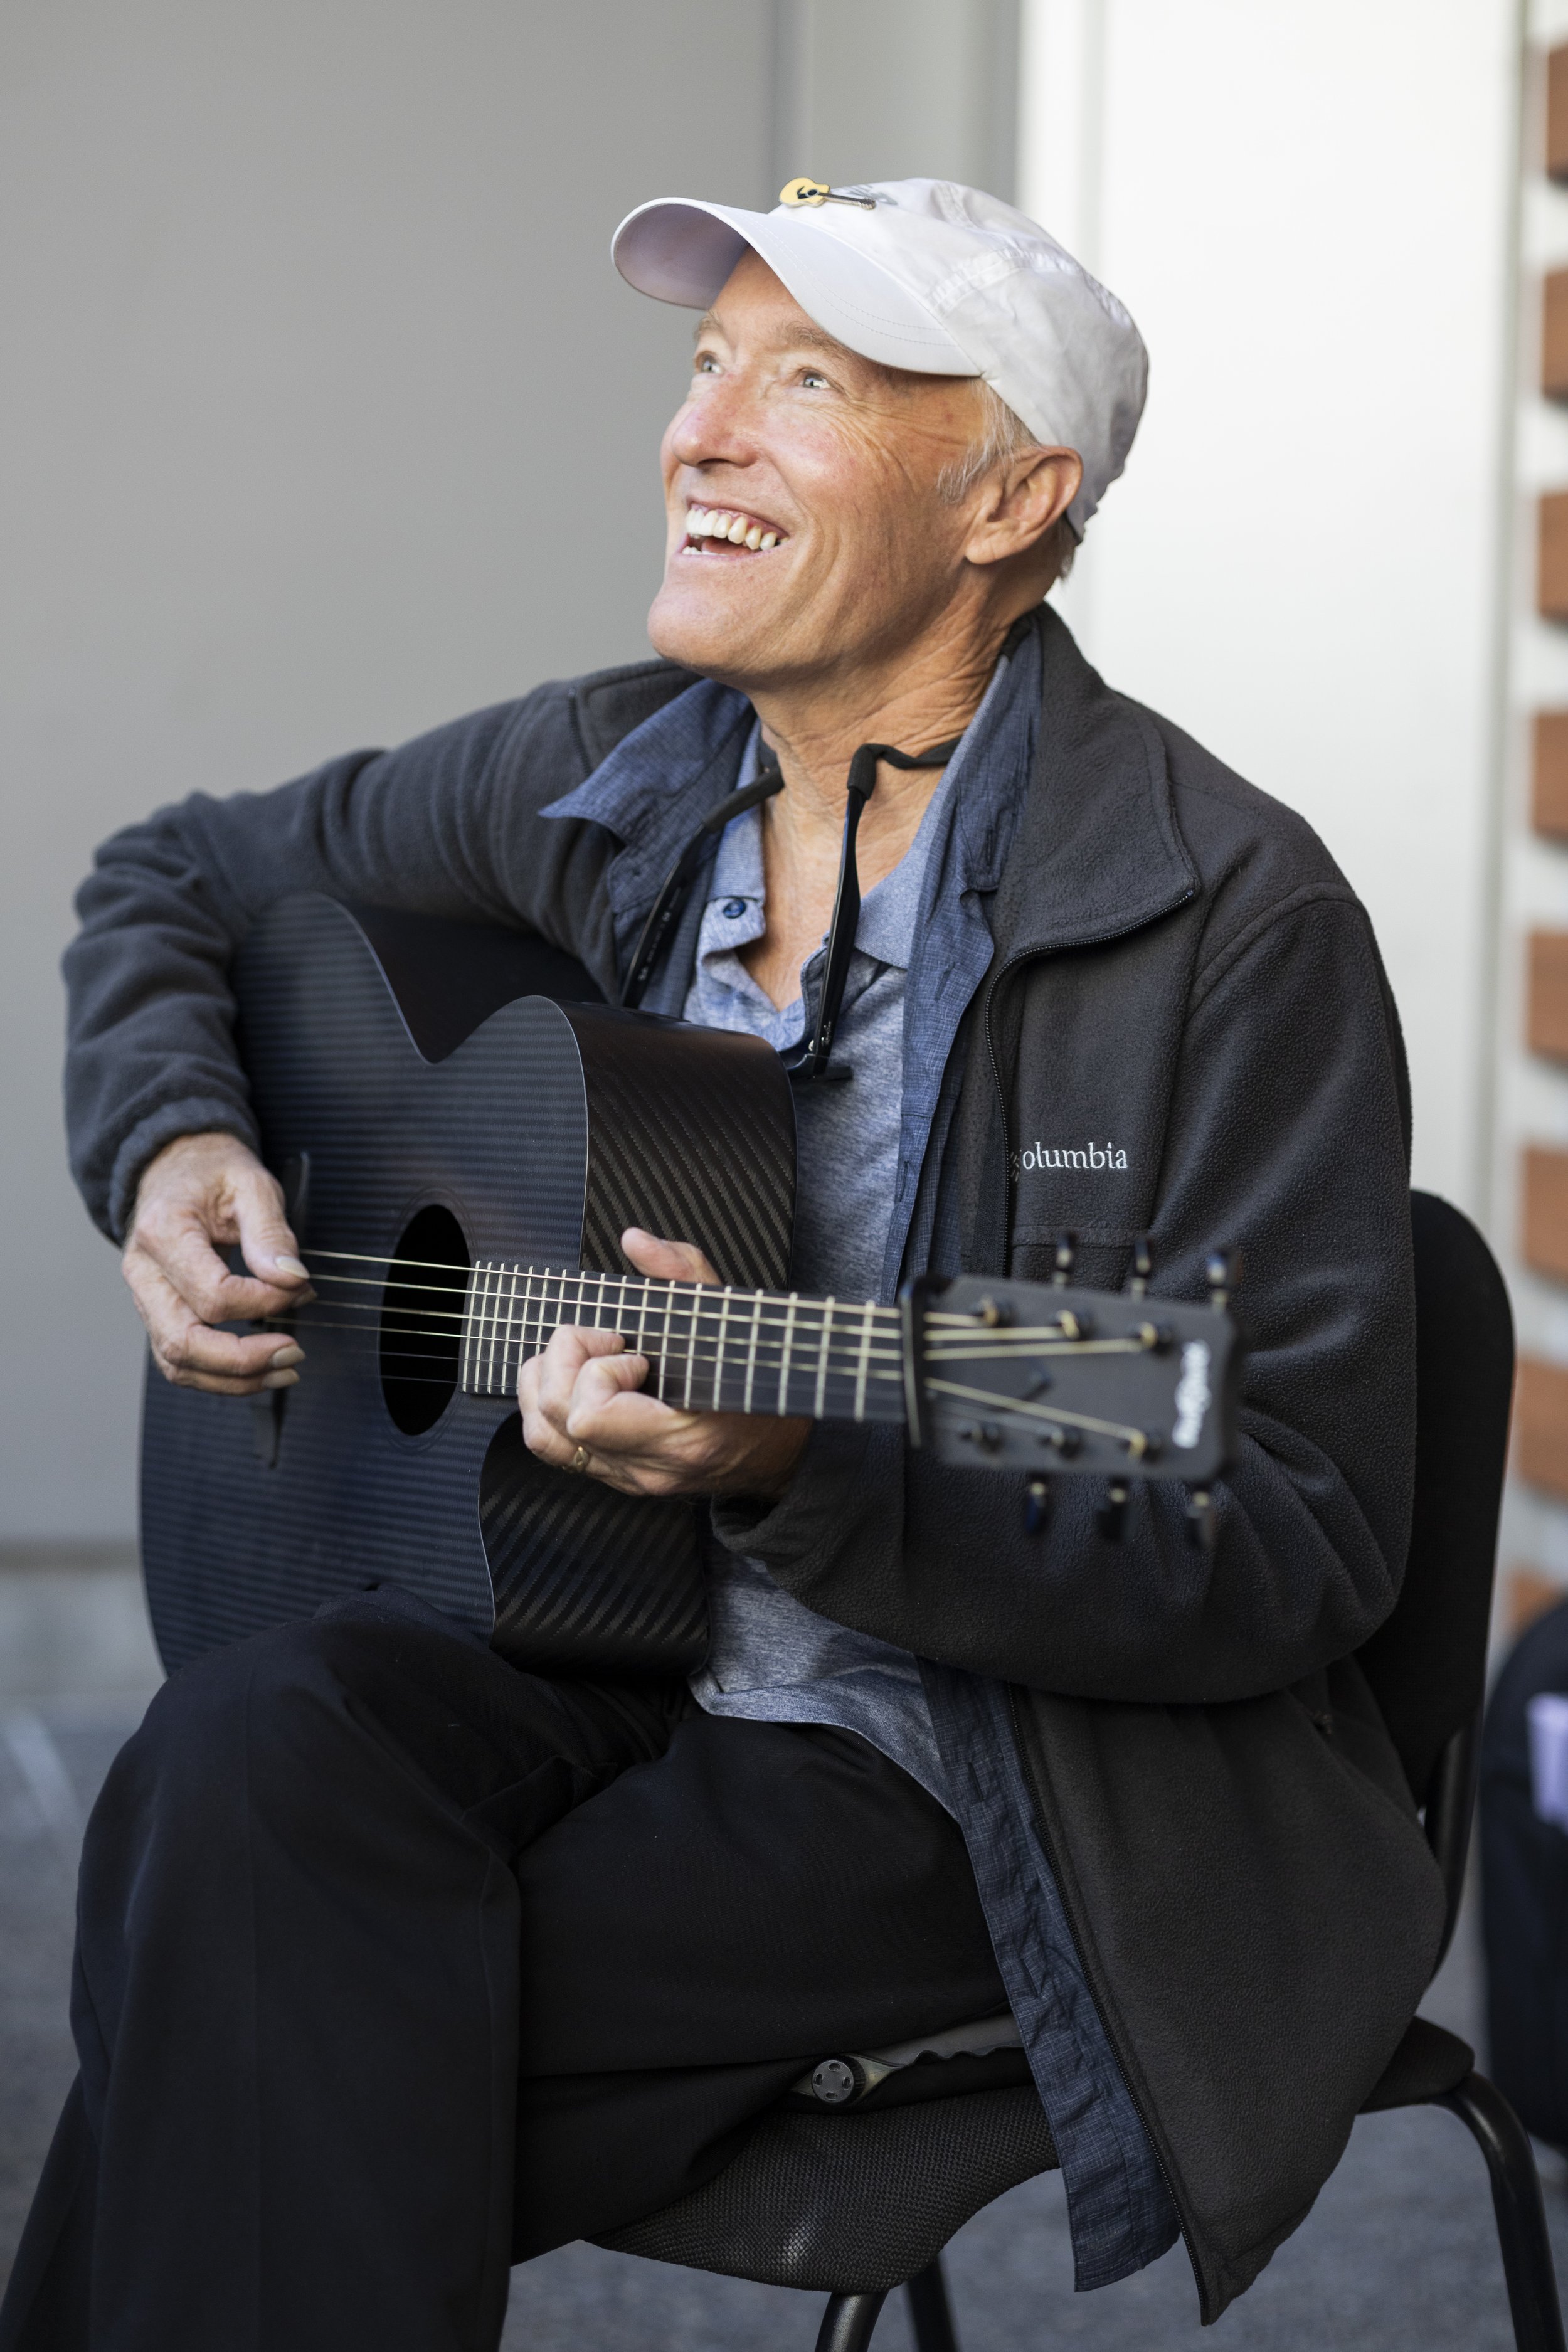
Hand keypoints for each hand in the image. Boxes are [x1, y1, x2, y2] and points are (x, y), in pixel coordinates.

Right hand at [122, 1133, 312, 1393]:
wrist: (176, 1166)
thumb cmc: (213, 1173)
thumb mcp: (251, 1184)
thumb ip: (271, 1233)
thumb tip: (292, 1279)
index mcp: (162, 1231)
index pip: (212, 1294)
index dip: (263, 1303)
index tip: (301, 1289)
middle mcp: (143, 1272)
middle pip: (182, 1342)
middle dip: (243, 1360)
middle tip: (294, 1352)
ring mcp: (144, 1298)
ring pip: (177, 1363)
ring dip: (233, 1379)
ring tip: (285, 1369)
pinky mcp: (156, 1314)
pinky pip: (179, 1361)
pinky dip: (219, 1376)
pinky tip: (259, 1370)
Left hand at [518, 1227, 809, 1499]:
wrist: (777, 1449)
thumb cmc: (758, 1384)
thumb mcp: (730, 1321)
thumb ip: (684, 1274)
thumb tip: (635, 1241)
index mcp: (678, 1439)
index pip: (588, 1416)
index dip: (597, 1371)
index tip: (629, 1348)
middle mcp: (644, 1467)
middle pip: (555, 1419)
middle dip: (566, 1364)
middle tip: (608, 1344)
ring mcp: (625, 1476)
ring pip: (542, 1435)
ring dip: (546, 1383)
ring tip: (583, 1357)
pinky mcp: (613, 1474)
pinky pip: (551, 1444)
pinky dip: (547, 1403)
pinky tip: (575, 1377)